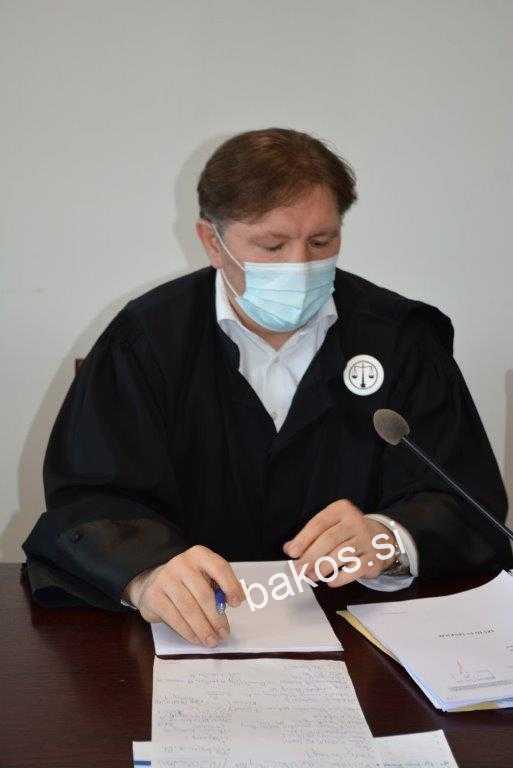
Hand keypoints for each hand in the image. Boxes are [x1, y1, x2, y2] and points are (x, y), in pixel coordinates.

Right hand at [121, 545, 245, 646]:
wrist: (154, 581)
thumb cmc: (187, 581)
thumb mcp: (204, 576)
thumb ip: (219, 586)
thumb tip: (234, 601)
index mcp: (199, 555)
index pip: (219, 568)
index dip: (231, 586)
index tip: (237, 603)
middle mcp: (181, 564)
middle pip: (204, 594)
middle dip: (216, 618)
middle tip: (224, 633)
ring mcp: (165, 579)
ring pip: (189, 609)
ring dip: (203, 629)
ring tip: (212, 640)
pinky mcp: (154, 596)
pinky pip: (175, 618)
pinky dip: (188, 632)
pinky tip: (196, 638)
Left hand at [282, 499, 396, 587]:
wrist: (382, 538)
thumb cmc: (348, 532)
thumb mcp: (330, 525)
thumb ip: (310, 535)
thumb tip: (290, 549)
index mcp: (341, 510)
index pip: (319, 524)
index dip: (303, 539)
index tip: (291, 553)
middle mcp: (355, 522)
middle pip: (329, 540)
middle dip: (310, 557)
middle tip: (298, 569)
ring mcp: (366, 540)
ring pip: (341, 554)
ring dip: (322, 568)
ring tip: (310, 576)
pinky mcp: (373, 559)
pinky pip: (355, 570)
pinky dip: (341, 578)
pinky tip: (330, 581)